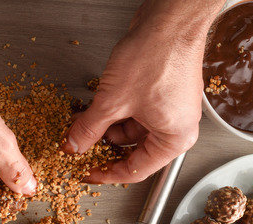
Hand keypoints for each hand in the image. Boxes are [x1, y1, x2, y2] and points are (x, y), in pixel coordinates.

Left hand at [64, 0, 223, 182]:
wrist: (169, 21)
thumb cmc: (158, 56)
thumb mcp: (112, 101)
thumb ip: (89, 128)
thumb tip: (75, 145)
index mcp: (174, 139)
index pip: (136, 171)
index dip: (106, 174)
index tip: (87, 173)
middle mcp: (177, 127)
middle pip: (133, 150)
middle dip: (103, 147)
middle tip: (80, 148)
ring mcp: (170, 109)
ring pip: (131, 129)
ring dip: (105, 128)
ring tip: (82, 125)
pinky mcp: (161, 93)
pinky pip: (134, 112)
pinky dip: (114, 113)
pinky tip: (94, 110)